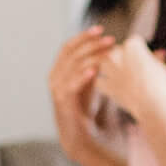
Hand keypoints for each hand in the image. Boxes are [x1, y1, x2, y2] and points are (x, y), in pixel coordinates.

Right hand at [47, 28, 114, 163]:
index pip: (68, 46)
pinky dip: (82, 76)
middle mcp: (54, 76)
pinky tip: (95, 70)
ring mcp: (56, 89)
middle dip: (91, 43)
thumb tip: (111, 47)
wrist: (78, 136)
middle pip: (71, 52)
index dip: (83, 36)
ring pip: (72, 65)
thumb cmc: (84, 109)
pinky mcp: (61, 101)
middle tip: (110, 40)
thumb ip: (94, 65)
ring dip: (92, 56)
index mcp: (59, 69)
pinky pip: (70, 84)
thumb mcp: (90, 83)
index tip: (101, 29)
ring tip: (109, 52)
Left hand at [94, 37, 165, 136]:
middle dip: (122, 58)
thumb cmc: (160, 84)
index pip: (133, 42)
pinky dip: (103, 84)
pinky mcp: (106, 85)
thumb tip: (160, 52)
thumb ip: (154, 58)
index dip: (138, 50)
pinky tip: (112, 87)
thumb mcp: (160, 67)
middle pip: (116, 51)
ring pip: (103, 64)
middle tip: (131, 69)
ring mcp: (109, 70)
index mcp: (132, 46)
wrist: (153, 105)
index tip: (142, 58)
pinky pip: (99, 82)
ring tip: (120, 76)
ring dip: (109, 68)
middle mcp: (118, 54)